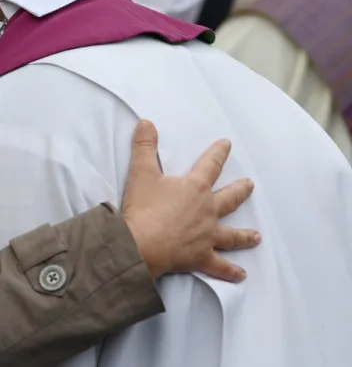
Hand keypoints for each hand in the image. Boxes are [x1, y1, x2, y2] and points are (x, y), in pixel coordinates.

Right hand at [122, 120, 260, 282]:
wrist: (141, 243)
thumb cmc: (144, 207)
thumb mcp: (141, 172)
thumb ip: (145, 146)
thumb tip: (146, 122)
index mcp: (195, 188)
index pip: (210, 165)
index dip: (218, 153)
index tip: (227, 145)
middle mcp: (207, 211)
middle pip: (229, 199)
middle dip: (240, 191)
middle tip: (249, 186)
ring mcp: (207, 236)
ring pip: (231, 235)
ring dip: (245, 236)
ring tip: (257, 236)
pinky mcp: (200, 257)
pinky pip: (219, 266)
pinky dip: (230, 272)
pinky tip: (241, 275)